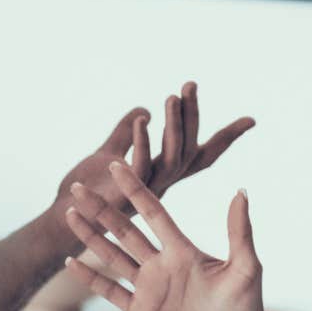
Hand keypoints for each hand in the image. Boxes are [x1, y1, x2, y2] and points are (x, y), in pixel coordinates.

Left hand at [55, 81, 253, 217]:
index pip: (203, 153)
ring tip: (170, 97)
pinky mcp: (126, 199)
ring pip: (170, 157)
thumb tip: (141, 111)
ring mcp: (147, 195)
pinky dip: (141, 142)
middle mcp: (162, 187)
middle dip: (191, 115)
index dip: (227, 137)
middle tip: (190, 83)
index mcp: (165, 177)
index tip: (251, 120)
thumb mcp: (106, 156)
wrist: (60, 227)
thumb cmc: (87, 195)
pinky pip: (140, 167)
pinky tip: (140, 119)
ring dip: (171, 126)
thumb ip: (123, 134)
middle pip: (187, 148)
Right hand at [61, 161, 266, 310]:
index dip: (135, 190)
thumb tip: (241, 191)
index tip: (117, 166)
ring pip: (112, 255)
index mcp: (183, 249)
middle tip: (78, 186)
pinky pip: (110, 290)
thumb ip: (240, 232)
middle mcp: (161, 263)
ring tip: (69, 214)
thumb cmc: (247, 306)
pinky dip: (89, 277)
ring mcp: (149, 286)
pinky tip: (70, 261)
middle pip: (125, 230)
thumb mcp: (247, 267)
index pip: (154, 213)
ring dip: (90, 236)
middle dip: (101, 209)